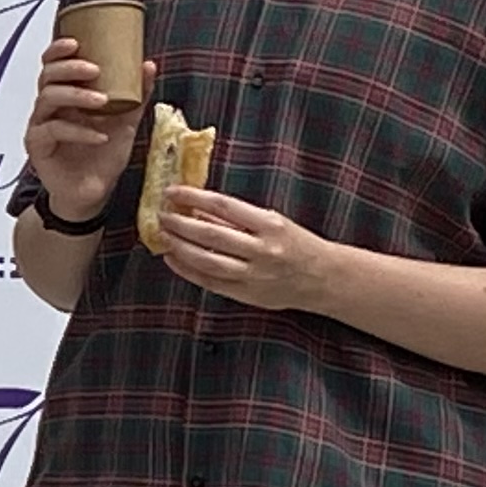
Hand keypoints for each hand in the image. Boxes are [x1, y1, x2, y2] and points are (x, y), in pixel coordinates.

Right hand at [22, 36, 139, 223]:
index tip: (76, 42)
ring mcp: (40, 126)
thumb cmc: (103, 156)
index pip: (53, 65)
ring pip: (47, 99)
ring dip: (76, 96)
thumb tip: (148, 65)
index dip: (58, 50)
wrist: (93, 193)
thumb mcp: (125, 121)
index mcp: (65, 96)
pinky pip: (54, 130)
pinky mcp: (38, 146)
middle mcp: (48, 108)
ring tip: (102, 101)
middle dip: (69, 68)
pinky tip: (99, 136)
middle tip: (94, 70)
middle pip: (47, 77)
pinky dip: (79, 130)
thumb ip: (136, 95)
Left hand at [150, 184, 338, 311]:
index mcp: (271, 225)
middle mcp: (262, 250)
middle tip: (161, 215)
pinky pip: (210, 282)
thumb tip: (198, 208)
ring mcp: (254, 275)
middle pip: (211, 235)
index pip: (223, 206)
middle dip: (180, 224)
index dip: (193, 198)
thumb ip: (238, 218)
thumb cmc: (297, 244)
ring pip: (207, 260)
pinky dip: (187, 270)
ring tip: (163, 236)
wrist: (324, 278)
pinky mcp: (247, 294)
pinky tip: (172, 259)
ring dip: (179, 247)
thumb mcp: (274, 222)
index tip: (172, 192)